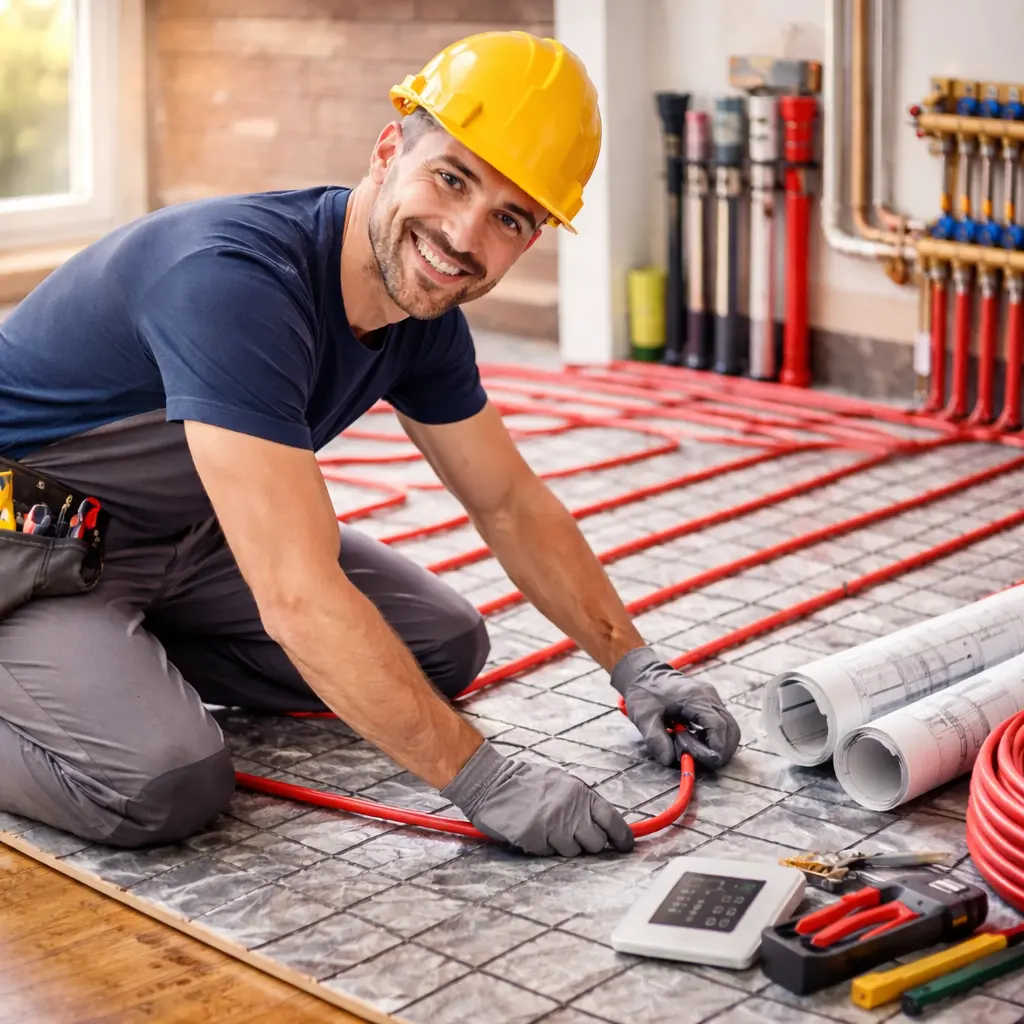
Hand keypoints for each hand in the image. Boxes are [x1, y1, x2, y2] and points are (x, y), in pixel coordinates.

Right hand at [441, 740, 634, 856]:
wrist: (491, 782)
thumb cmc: (525, 782)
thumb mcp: (561, 782)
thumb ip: (582, 802)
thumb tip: (603, 823)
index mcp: (580, 793)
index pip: (612, 820)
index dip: (622, 837)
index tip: (625, 846)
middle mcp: (571, 809)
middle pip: (596, 843)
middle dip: (588, 844)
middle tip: (571, 834)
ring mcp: (553, 825)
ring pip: (573, 852)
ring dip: (562, 845)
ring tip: (546, 827)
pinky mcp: (535, 838)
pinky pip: (548, 854)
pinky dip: (541, 847)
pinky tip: (531, 830)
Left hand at [611, 646, 740, 769]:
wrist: (645, 674)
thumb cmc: (644, 693)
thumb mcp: (644, 718)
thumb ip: (656, 740)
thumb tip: (670, 760)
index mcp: (694, 697)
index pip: (718, 726)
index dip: (716, 748)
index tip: (705, 762)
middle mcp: (709, 696)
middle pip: (731, 729)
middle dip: (721, 751)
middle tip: (701, 761)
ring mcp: (712, 698)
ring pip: (731, 728)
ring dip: (719, 746)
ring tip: (696, 751)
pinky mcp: (711, 703)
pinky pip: (724, 724)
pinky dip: (716, 738)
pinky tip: (697, 741)